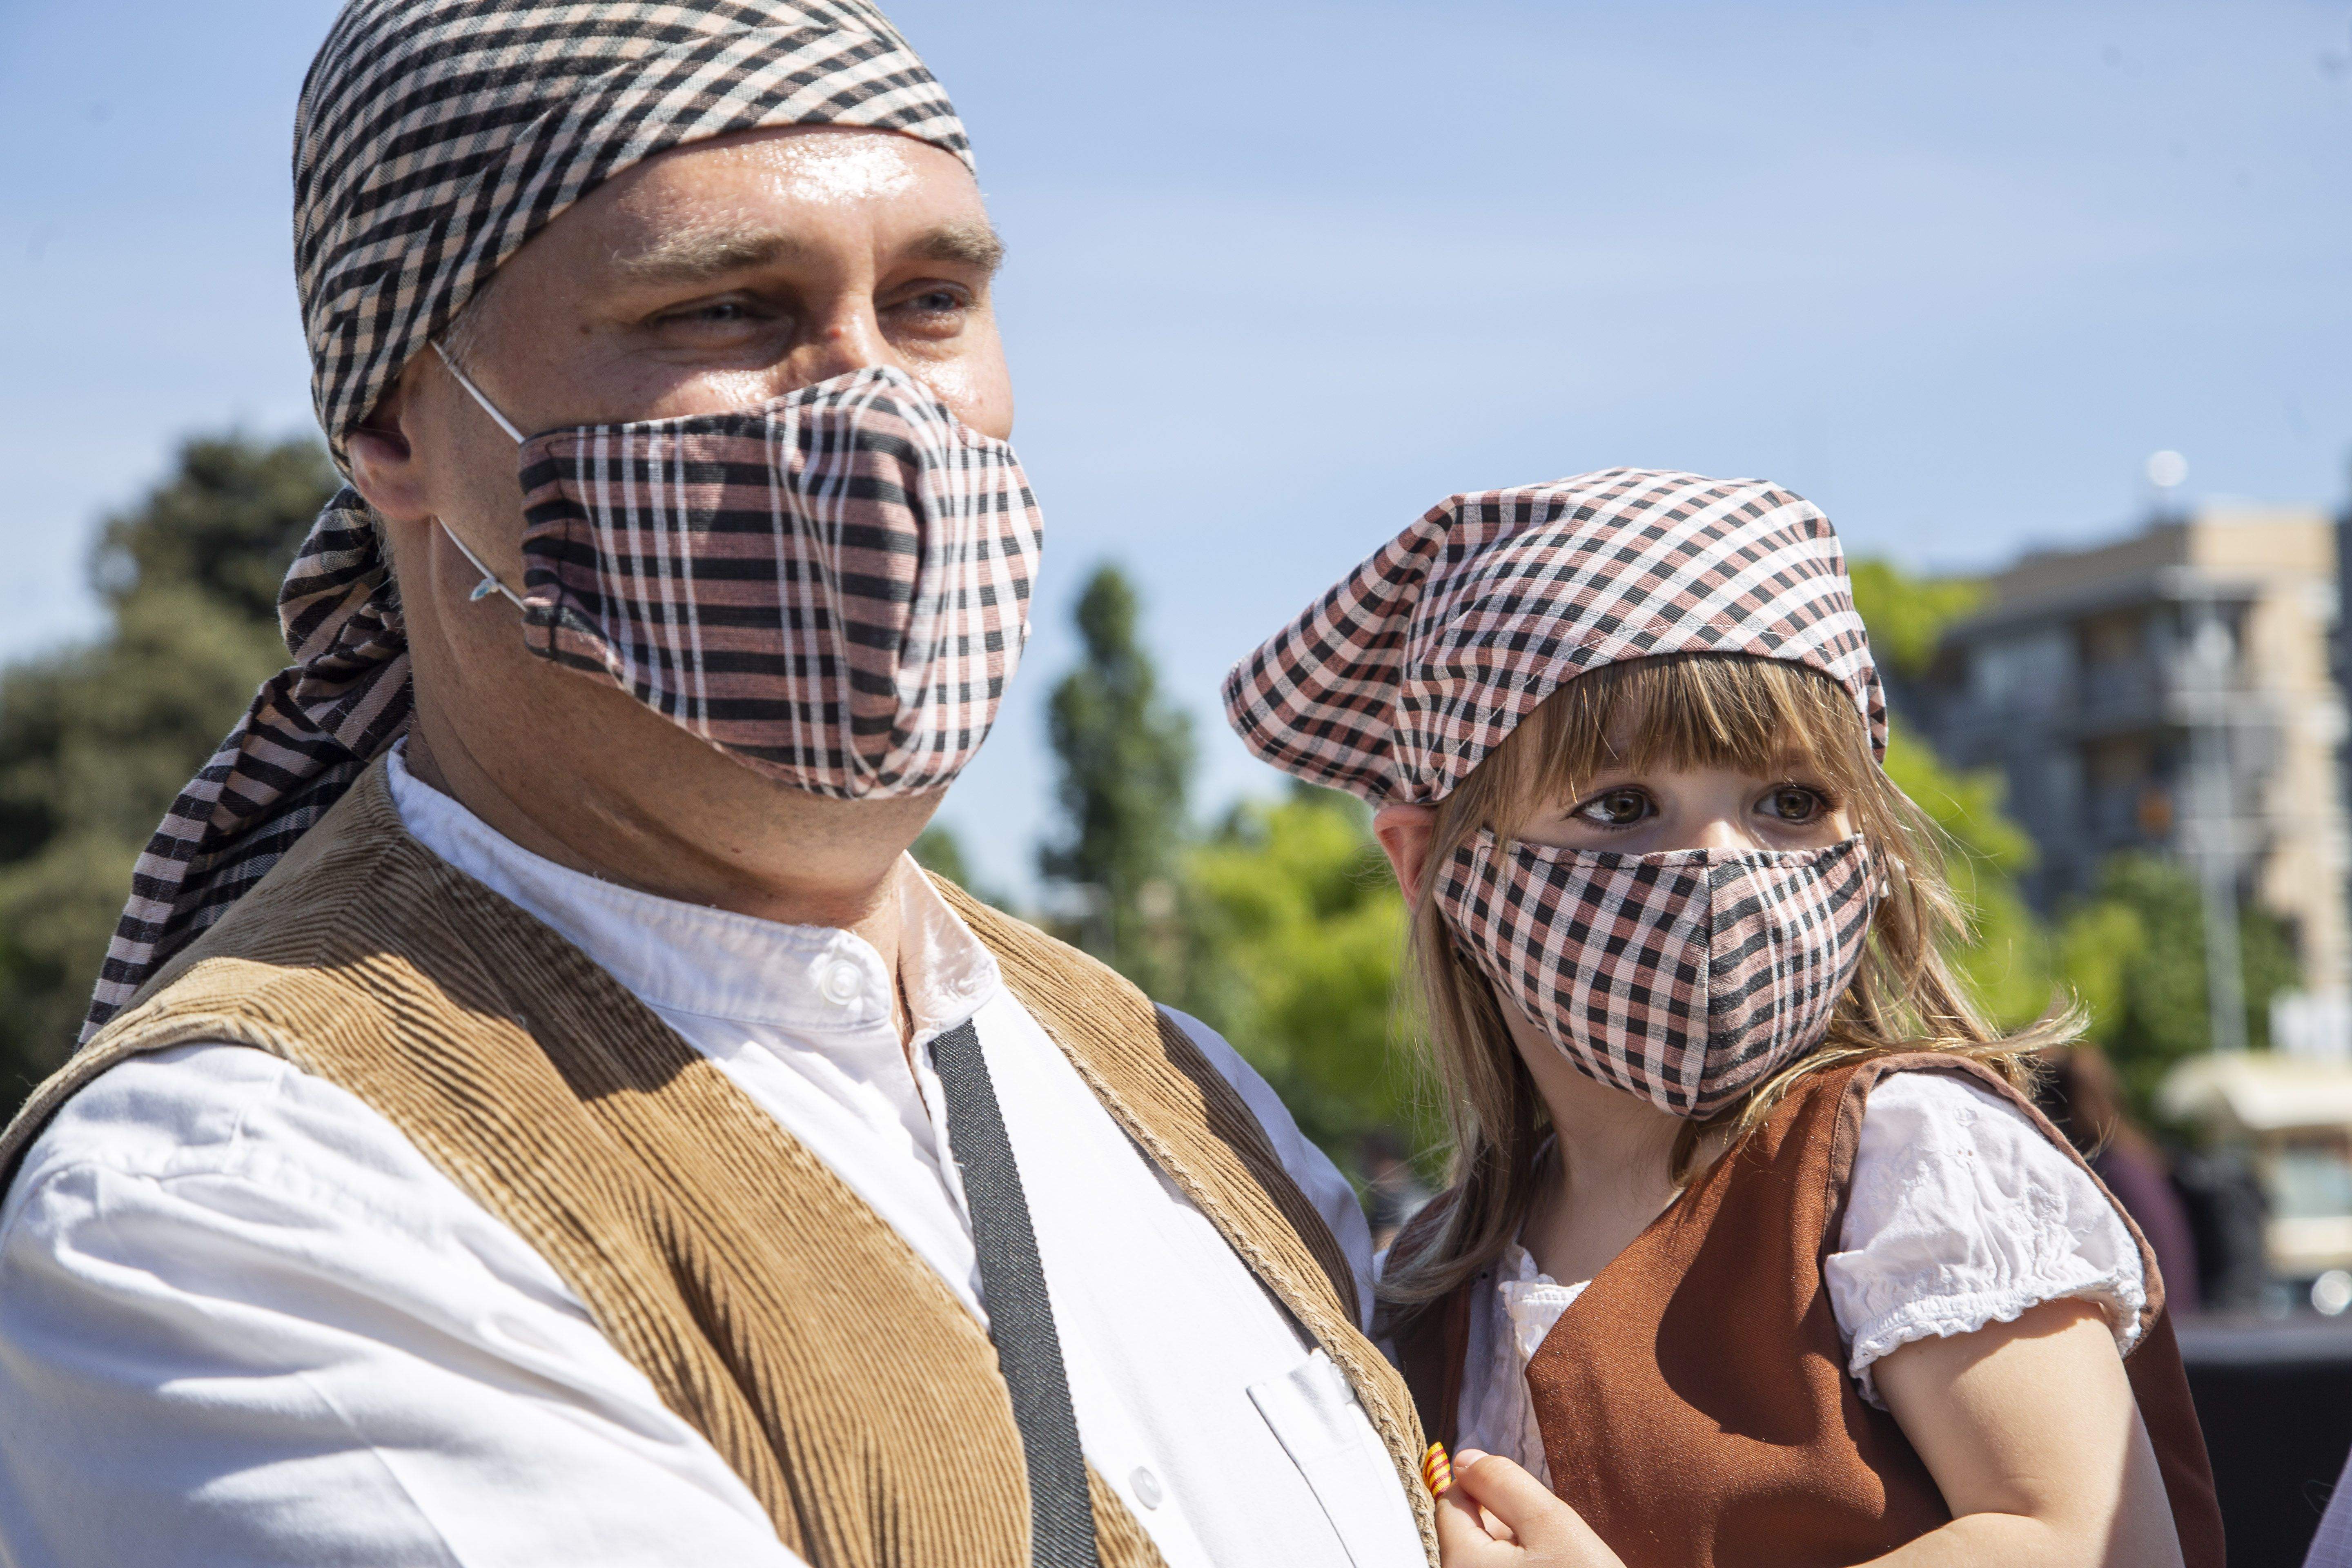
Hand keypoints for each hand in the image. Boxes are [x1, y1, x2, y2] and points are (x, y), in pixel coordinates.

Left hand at [1434, 1449, 1626, 1567]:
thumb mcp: (1551, 1523)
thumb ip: (1503, 1483)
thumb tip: (1464, 1458)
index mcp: (1460, 1564)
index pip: (1450, 1503)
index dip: (1486, 1489)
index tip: (1526, 1503)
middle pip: (1467, 1534)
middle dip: (1506, 1526)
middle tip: (1550, 1545)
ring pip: (1488, 1559)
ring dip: (1519, 1553)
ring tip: (1557, 1566)